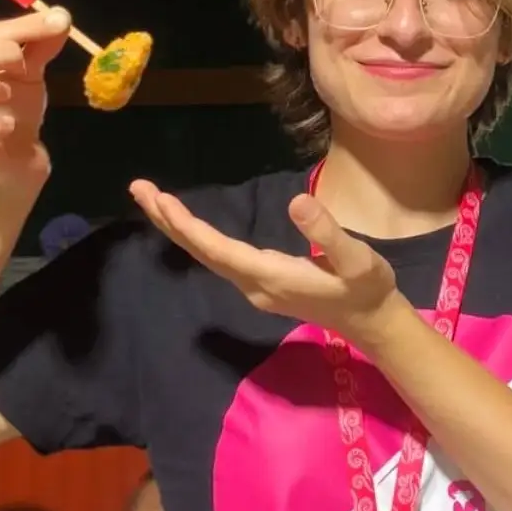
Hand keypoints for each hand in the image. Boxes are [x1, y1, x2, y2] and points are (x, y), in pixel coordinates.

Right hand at [0, 10, 71, 186]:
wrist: (18, 158)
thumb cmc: (15, 108)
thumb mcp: (29, 72)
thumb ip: (41, 44)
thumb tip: (60, 15)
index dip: (20, 27)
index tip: (57, 23)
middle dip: (0, 55)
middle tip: (24, 64)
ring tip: (9, 94)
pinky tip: (7, 125)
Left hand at [130, 180, 407, 345]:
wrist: (372, 322)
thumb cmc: (367, 288)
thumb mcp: (357, 258)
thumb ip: (327, 232)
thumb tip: (297, 202)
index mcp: (271, 276)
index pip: (218, 249)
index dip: (187, 226)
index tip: (160, 200)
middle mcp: (253, 284)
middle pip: (201, 252)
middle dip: (169, 221)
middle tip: (139, 188)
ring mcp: (255, 286)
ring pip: (207, 255)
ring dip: (179, 228)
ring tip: (154, 199)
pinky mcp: (261, 283)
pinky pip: (218, 257)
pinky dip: (197, 236)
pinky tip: (187, 224)